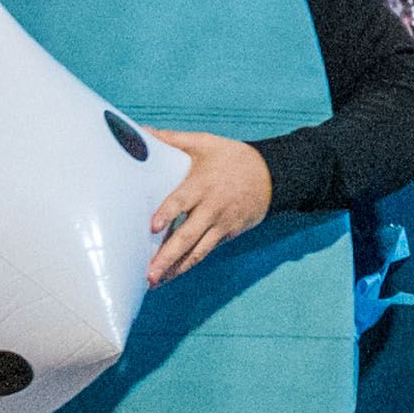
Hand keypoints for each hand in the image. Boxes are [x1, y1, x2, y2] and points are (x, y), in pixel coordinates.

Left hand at [144, 132, 274, 283]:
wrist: (271, 176)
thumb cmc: (232, 158)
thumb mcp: (205, 143)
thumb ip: (172, 139)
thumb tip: (141, 131)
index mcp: (203, 185)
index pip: (182, 201)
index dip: (167, 214)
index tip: (152, 227)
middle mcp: (212, 208)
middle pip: (187, 236)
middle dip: (167, 256)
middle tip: (149, 273)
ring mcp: (222, 224)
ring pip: (197, 251)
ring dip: (176, 268)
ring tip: (156, 281)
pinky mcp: (228, 233)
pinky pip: (206, 251)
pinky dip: (189, 263)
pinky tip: (173, 273)